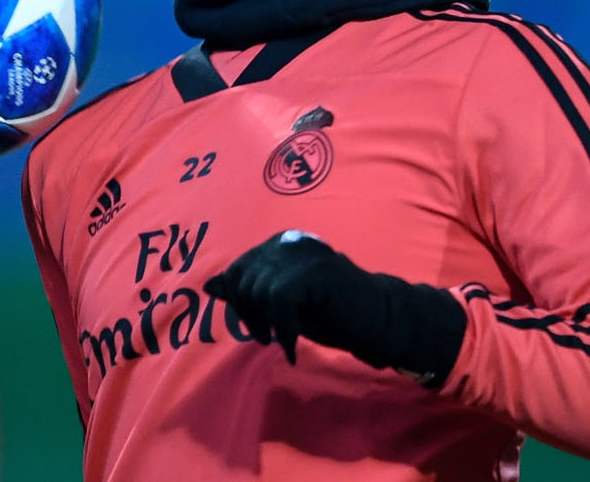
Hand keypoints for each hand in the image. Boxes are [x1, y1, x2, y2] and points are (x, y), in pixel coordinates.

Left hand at [204, 230, 367, 364]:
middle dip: (249, 314)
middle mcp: (289, 242)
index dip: (241, 303)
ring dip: (266, 324)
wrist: (380, 321)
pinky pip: (279, 302)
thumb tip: (209, 285)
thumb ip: (248, 292)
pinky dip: (283, 330)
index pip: (238, 269)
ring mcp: (304, 253)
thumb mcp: (281, 304)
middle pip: (243, 278)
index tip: (258, 327)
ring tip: (284, 339)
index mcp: (280, 244)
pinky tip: (292, 347)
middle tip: (267, 337)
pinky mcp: (315, 271)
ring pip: (258, 290)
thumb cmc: (332, 313)